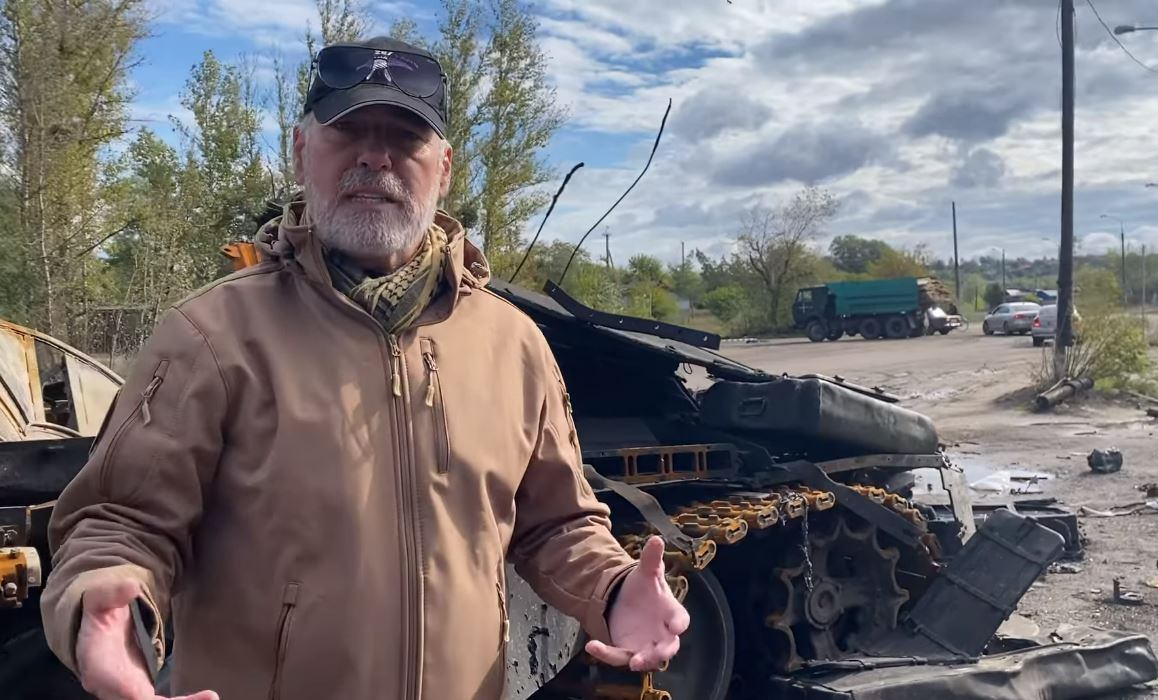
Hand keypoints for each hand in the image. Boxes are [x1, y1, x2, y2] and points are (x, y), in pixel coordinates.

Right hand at [76, 579, 217, 699]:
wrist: (96, 630)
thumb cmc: (98, 613)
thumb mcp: (100, 598)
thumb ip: (112, 593)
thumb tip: (131, 587)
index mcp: (99, 667)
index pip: (119, 688)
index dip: (138, 696)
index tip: (158, 698)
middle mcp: (111, 688)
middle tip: (206, 697)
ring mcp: (126, 692)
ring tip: (211, 697)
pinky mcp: (140, 691)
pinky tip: (206, 697)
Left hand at [585, 536, 689, 671]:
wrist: (625, 601)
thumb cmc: (643, 588)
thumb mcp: (645, 571)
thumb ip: (651, 558)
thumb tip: (656, 539)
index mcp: (670, 612)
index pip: (680, 618)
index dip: (679, 622)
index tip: (676, 626)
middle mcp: (661, 633)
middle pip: (669, 647)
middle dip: (664, 651)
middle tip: (656, 654)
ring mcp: (645, 645)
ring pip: (647, 658)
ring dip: (641, 661)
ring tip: (633, 662)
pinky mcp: (626, 651)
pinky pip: (618, 656)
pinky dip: (606, 654)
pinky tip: (592, 645)